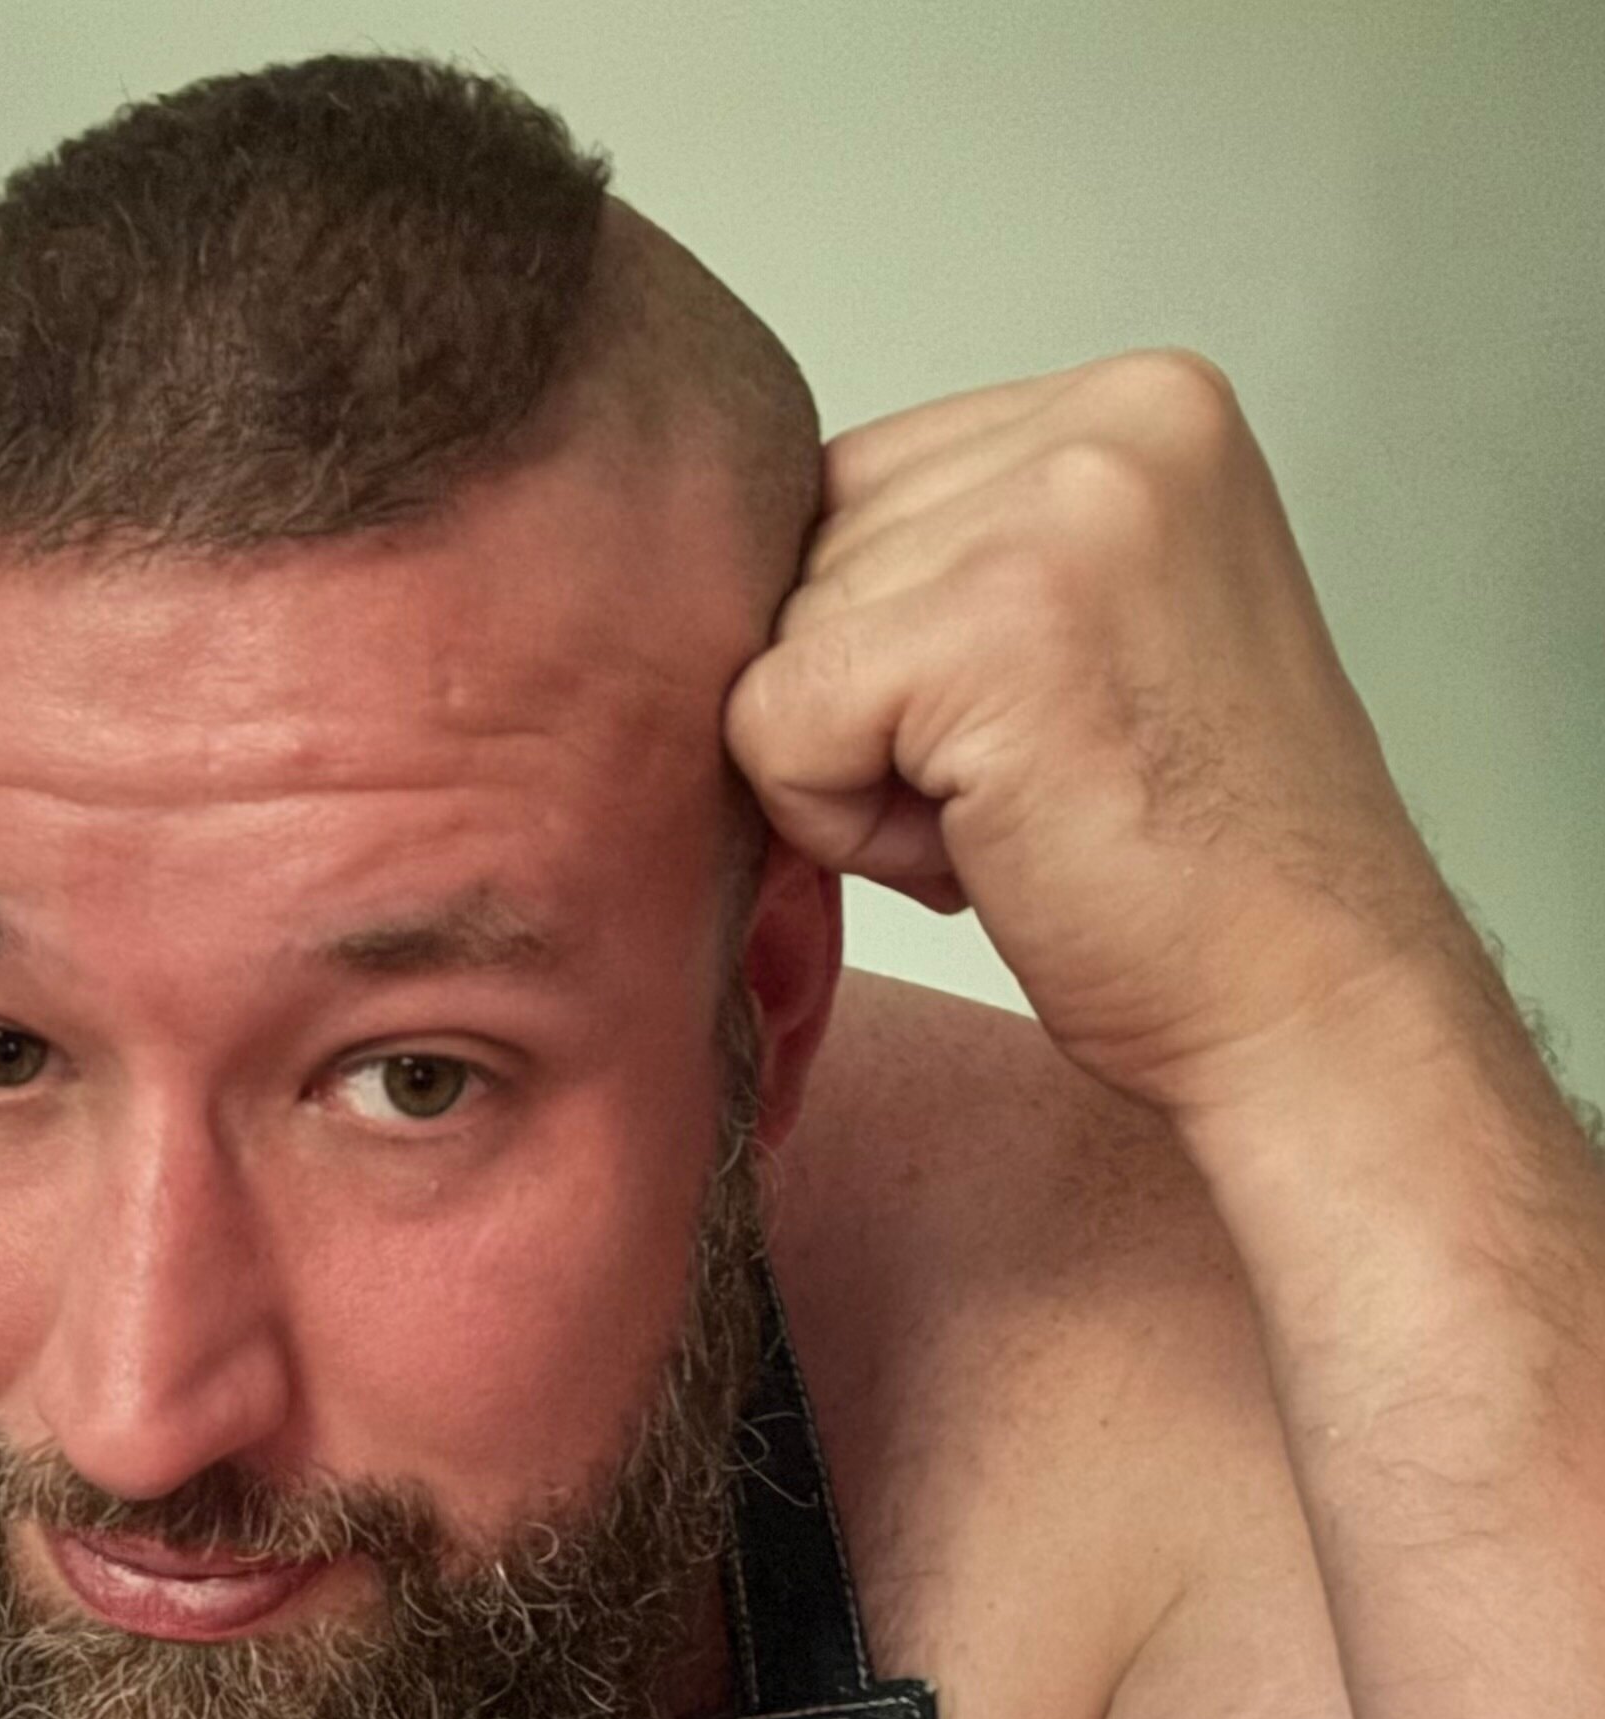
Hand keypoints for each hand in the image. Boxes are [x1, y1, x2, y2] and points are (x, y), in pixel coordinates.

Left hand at [724, 349, 1472, 1118]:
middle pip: (807, 554)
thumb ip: (944, 560)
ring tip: (1017, 815)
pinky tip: (975, 847)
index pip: (853, 487)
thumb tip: (729, 582)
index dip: (887, 647)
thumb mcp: (1079, 632)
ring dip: (859, 772)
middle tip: (1029, 790)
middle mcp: (1106, 424)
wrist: (1304, 996)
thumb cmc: (1185, 862)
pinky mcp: (986, 627)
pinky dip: (838, 824)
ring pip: (779, 642)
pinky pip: (770, 722)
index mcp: (1137, 406)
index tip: (1028, 729)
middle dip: (870, 708)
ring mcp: (1053, 512)